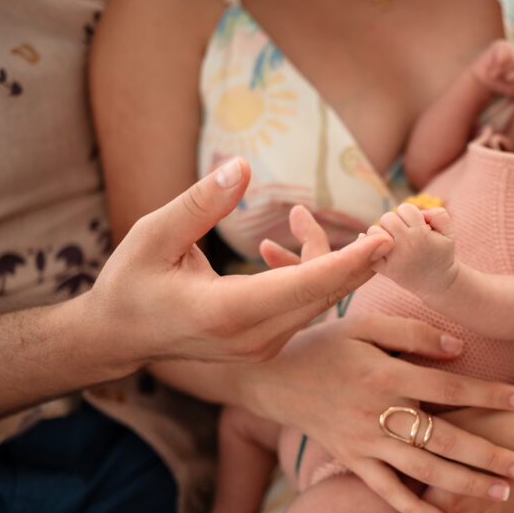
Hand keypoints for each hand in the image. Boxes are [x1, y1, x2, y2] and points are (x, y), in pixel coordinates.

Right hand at [86, 158, 391, 369]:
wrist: (116, 337)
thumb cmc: (129, 282)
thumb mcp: (153, 235)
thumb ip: (200, 203)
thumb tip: (243, 166)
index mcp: (226, 313)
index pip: (299, 287)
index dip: (345, 263)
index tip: (383, 241)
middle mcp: (252, 337)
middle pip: (320, 299)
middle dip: (361, 266)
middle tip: (397, 231)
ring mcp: (261, 346)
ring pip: (317, 306)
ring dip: (346, 273)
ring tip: (376, 237)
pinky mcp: (264, 343)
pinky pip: (305, 310)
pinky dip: (324, 281)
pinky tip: (339, 253)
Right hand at [256, 207, 513, 512]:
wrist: (269, 375)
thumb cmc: (324, 342)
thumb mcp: (366, 324)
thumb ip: (414, 333)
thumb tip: (460, 349)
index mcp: (385, 373)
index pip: (449, 387)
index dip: (488, 395)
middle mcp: (377, 412)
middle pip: (443, 438)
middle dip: (488, 454)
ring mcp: (363, 441)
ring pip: (421, 469)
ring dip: (463, 484)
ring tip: (502, 493)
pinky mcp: (350, 460)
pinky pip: (383, 490)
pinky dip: (409, 509)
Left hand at [367, 203, 457, 298]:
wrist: (437, 283)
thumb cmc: (441, 254)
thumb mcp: (449, 233)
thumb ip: (439, 215)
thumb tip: (419, 212)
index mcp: (422, 233)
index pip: (405, 209)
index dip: (410, 213)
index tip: (414, 224)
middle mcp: (407, 244)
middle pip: (388, 217)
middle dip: (394, 221)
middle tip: (401, 231)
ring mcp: (395, 258)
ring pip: (375, 232)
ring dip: (381, 233)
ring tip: (392, 239)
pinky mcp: (387, 270)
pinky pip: (370, 253)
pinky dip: (370, 248)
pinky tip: (379, 247)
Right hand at [471, 39, 513, 97]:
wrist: (480, 78)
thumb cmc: (498, 83)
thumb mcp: (512, 89)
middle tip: (505, 82)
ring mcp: (511, 48)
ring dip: (505, 72)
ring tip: (495, 76)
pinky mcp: (500, 45)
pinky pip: (503, 57)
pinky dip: (497, 68)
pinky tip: (492, 71)